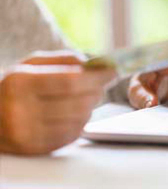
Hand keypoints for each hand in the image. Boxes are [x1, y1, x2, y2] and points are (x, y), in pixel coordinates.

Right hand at [0, 50, 115, 154]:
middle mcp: (21, 109)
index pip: (70, 81)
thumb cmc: (14, 86)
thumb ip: (63, 60)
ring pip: (78, 120)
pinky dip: (81, 122)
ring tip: (87, 98)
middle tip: (102, 85)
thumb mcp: (31, 64)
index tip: (112, 72)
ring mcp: (26, 133)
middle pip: (77, 103)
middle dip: (97, 92)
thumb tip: (95, 64)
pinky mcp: (32, 148)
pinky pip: (70, 135)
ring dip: (90, 107)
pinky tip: (75, 113)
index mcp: (20, 83)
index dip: (96, 77)